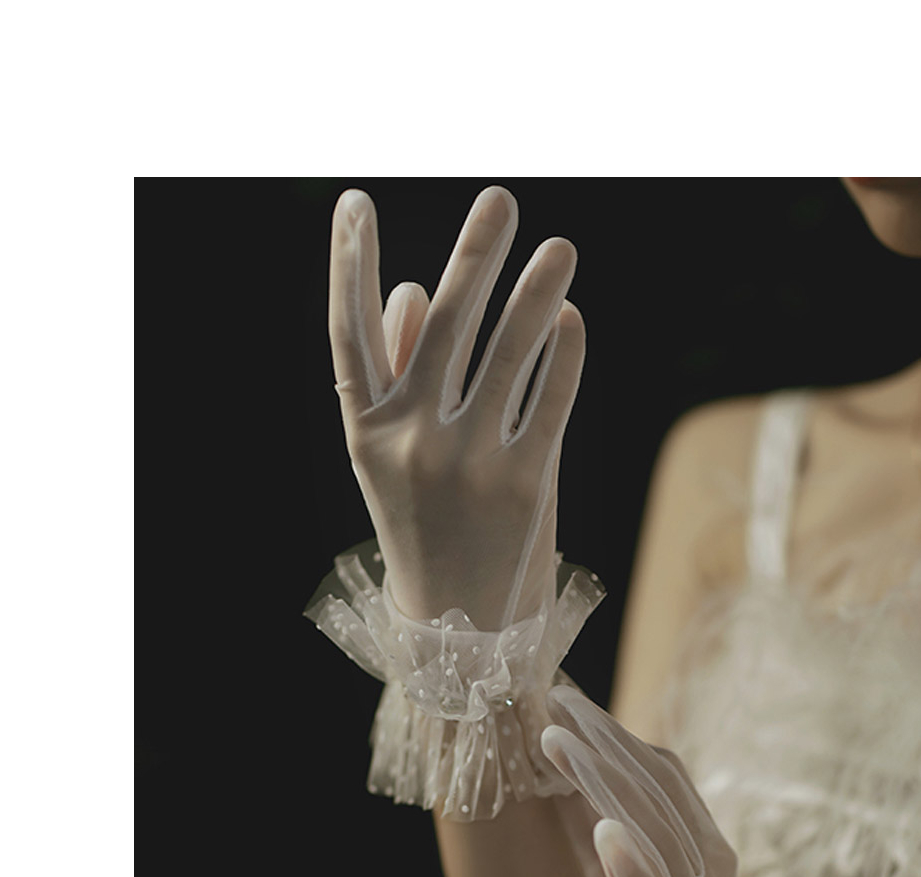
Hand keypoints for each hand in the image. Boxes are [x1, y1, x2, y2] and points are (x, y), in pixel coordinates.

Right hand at [329, 185, 584, 628]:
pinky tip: (573, 319)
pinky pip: (551, 398)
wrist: (462, 631)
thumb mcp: (393, 462)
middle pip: (441, 324)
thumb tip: (406, 287)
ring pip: (507, 351)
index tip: (354, 202)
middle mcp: (410, 443)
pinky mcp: (524, 485)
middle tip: (502, 200)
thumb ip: (396, 376)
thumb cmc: (427, 528)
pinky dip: (565, 352)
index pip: (348, 333)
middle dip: (474, 255)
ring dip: (537, 290)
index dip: (347, 264)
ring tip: (560, 248)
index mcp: (366, 434)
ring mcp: (467, 465)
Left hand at [541, 685, 737, 876]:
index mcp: (700, 849)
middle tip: (552, 704)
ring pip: (651, 835)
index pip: (661, 774)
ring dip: (604, 785)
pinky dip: (634, 869)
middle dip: (601, 744)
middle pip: (654, 793)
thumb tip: (557, 762)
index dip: (612, 734)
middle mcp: (707, 873)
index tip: (564, 699)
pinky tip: (607, 833)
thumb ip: (595, 824)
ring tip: (559, 745)